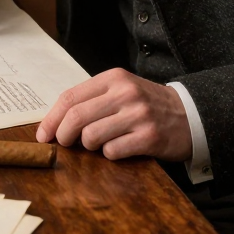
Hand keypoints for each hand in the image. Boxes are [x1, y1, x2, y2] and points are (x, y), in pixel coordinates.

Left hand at [36, 66, 192, 162]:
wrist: (190, 115)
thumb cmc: (146, 105)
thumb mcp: (121, 91)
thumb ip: (92, 100)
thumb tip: (55, 122)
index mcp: (114, 78)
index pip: (70, 97)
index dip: (52, 118)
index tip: (43, 134)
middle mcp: (125, 93)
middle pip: (77, 116)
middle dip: (63, 134)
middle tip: (64, 144)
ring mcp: (138, 115)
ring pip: (92, 136)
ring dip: (88, 146)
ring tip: (99, 144)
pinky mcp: (149, 137)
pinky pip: (112, 151)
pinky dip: (109, 155)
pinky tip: (119, 150)